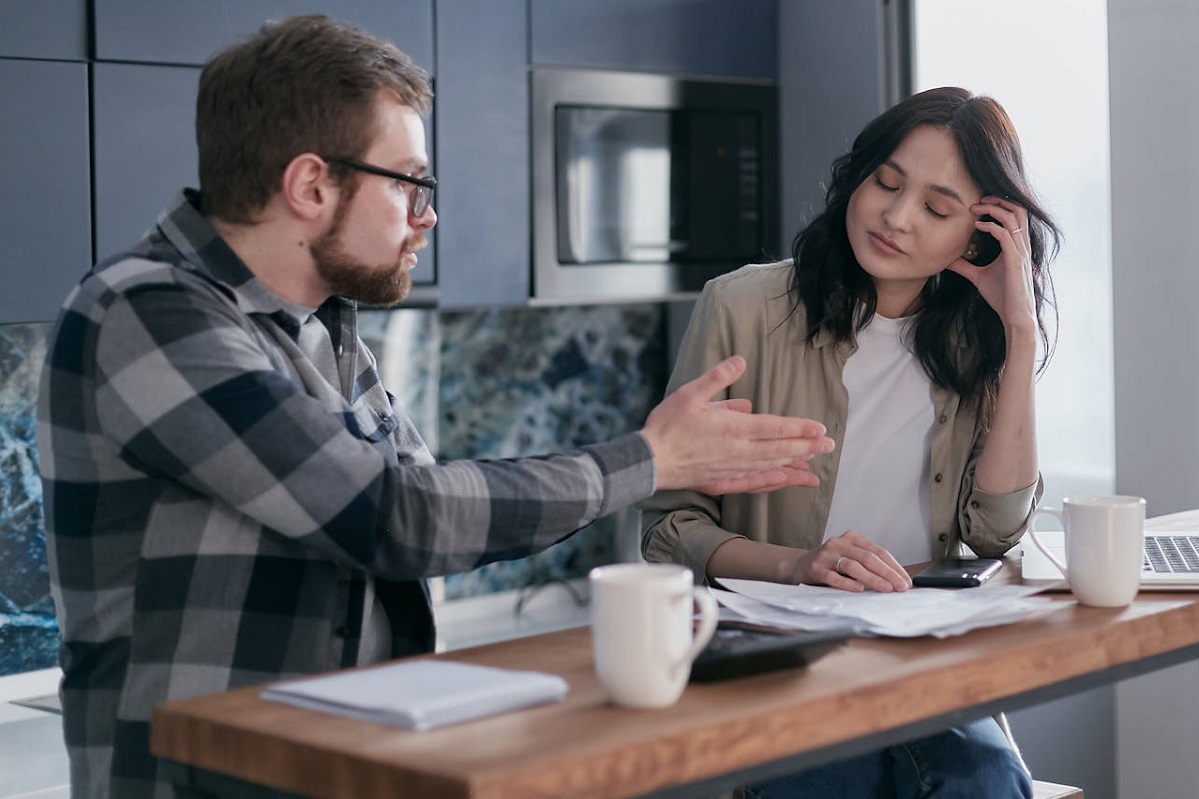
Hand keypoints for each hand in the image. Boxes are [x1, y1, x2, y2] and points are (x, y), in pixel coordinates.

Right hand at [640, 355, 835, 494]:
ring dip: (795, 465)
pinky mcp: (722, 481)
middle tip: (829, 446)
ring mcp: (732, 469)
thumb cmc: (667, 425)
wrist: (648, 461)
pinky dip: (773, 482)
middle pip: (780, 450)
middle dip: (807, 447)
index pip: (775, 428)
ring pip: (771, 468)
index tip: (820, 428)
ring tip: (814, 464)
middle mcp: (738, 451)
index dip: (800, 428)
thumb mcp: (690, 393)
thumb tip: (741, 360)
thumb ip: (718, 377)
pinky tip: (783, 481)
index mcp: (733, 428)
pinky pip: (754, 484)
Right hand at [792, 530, 910, 592]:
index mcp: (852, 538)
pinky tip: (859, 589)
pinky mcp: (815, 568)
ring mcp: (826, 555)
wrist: (798, 566)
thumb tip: (896, 581)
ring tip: (886, 589)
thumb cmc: (831, 564)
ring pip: (853, 566)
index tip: (906, 580)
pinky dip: (848, 583)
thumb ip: (868, 565)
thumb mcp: (850, 558)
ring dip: (873, 579)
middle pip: (868, 558)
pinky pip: (834, 577)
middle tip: (901, 587)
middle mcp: (839, 543)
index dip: (894, 566)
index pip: (878, 551)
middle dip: (888, 573)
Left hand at [947, 196, 1037, 336]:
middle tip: (979, 199)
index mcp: (1017, 246)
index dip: (1000, 205)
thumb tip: (947, 261)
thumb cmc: (1002, 297)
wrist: (1015, 316)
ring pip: (1013, 217)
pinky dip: (991, 226)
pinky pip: (1005, 234)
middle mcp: (1021, 245)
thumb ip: (965, 267)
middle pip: (1019, 210)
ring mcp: (1020, 251)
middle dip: (999, 200)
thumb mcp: (978, 277)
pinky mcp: (1015, 260)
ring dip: (993, 209)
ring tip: (976, 208)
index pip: (1015, 215)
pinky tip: (978, 227)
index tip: (979, 205)